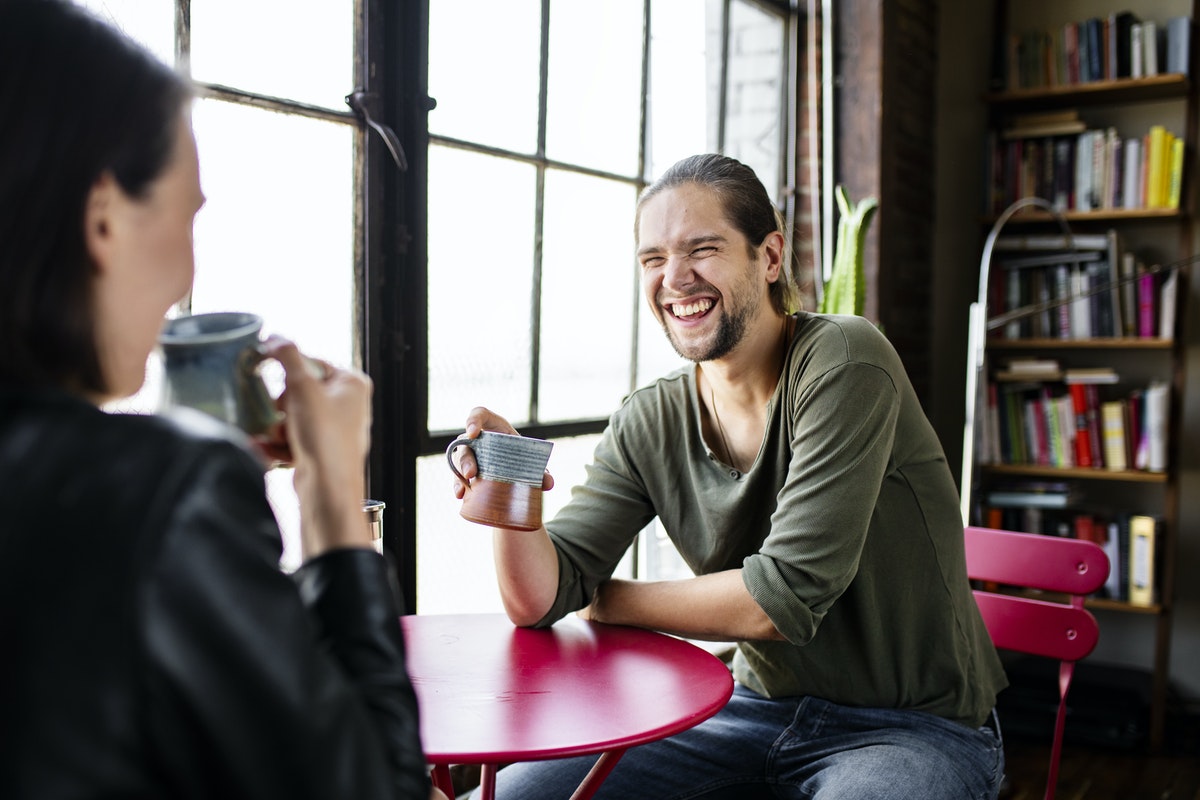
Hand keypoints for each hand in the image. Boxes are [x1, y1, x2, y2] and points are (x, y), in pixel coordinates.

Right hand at [261, 336, 373, 556]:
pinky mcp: (321, 450)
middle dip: (281, 405)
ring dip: (277, 426)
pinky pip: (292, 438)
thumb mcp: (302, 387)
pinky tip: (268, 451)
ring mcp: (335, 429)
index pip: (312, 361)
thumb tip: (274, 337)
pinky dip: (278, 444)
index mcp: (353, 383)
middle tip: (281, 414)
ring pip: (291, 415)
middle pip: (298, 390)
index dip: (288, 370)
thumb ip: (287, 356)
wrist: (327, 489)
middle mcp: (349, 404)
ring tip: (279, 437)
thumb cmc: (324, 437)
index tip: (267, 372)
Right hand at [449, 406, 554, 498]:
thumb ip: (540, 469)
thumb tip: (549, 483)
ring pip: (458, 460)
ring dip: (459, 474)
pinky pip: (457, 475)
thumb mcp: (529, 458)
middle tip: (471, 472)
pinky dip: (458, 485)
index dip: (473, 420)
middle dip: (466, 458)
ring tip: (464, 489)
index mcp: (493, 426)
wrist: (515, 468)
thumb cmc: (520, 455)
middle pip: (464, 442)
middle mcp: (476, 438)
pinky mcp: (465, 469)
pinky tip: (460, 495)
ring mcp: (469, 453)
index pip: (479, 414)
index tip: (473, 433)